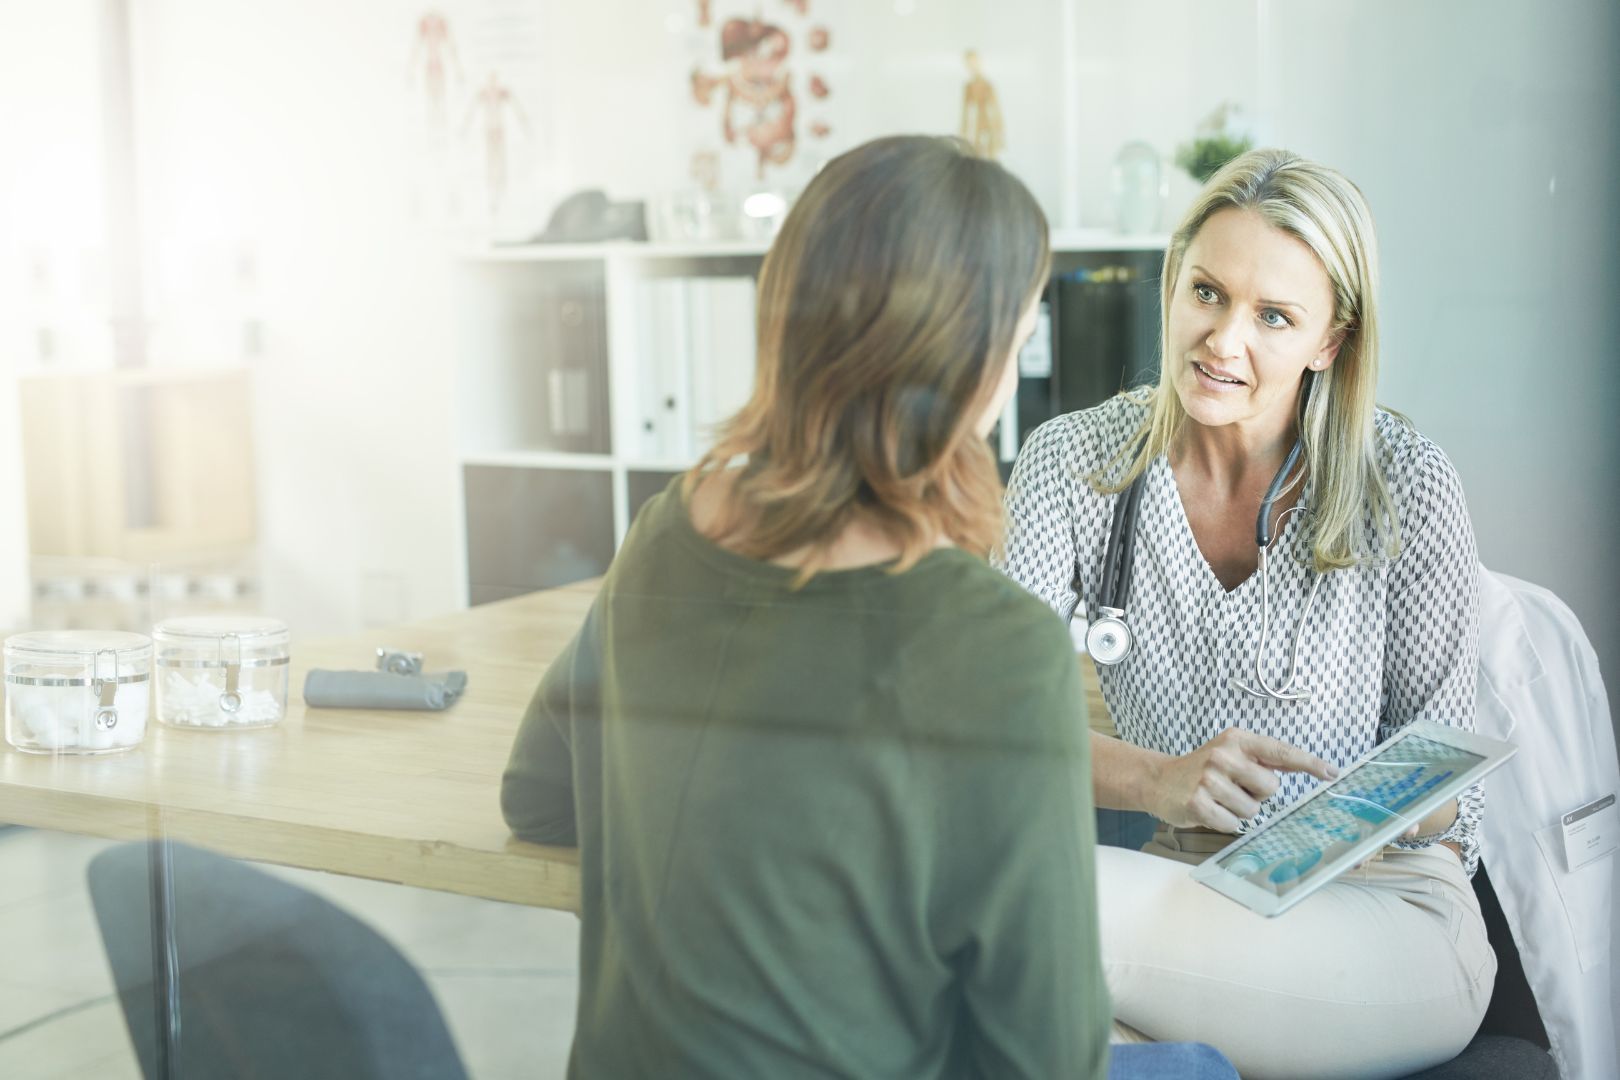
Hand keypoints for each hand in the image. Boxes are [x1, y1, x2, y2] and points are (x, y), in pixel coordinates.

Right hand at [1145, 728, 1338, 832]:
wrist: (1159, 780)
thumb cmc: (1201, 769)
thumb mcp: (1229, 752)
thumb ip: (1260, 758)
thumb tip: (1298, 764)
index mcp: (1236, 740)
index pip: (1279, 751)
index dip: (1308, 763)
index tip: (1332, 773)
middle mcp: (1222, 756)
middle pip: (1271, 788)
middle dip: (1258, 794)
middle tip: (1234, 788)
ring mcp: (1209, 780)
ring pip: (1252, 810)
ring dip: (1239, 810)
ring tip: (1218, 799)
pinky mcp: (1198, 803)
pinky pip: (1232, 824)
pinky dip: (1224, 822)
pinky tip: (1208, 809)